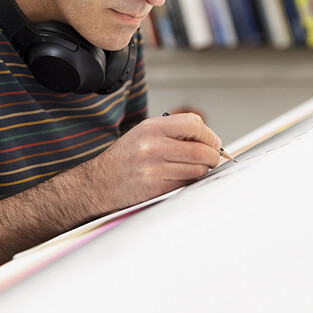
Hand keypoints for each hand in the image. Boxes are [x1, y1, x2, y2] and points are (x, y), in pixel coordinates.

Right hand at [87, 112, 222, 208]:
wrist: (99, 183)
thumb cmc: (124, 159)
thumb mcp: (143, 133)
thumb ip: (173, 131)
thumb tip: (208, 139)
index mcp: (151, 128)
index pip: (194, 124)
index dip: (208, 134)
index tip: (212, 142)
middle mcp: (153, 146)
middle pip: (200, 150)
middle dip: (212, 156)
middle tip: (212, 158)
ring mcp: (155, 168)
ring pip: (197, 169)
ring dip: (203, 170)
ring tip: (195, 168)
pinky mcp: (157, 188)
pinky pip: (187, 184)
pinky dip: (191, 182)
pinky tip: (182, 178)